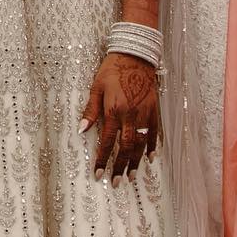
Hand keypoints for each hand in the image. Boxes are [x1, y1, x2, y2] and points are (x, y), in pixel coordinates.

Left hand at [81, 51, 159, 183]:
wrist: (135, 54)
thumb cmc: (112, 69)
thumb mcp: (96, 87)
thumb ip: (90, 110)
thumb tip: (81, 130)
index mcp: (114, 110)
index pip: (107, 141)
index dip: (102, 159)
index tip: (98, 174)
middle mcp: (130, 114)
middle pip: (125, 147)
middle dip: (120, 167)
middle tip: (117, 183)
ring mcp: (144, 112)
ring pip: (140, 142)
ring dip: (135, 161)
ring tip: (132, 176)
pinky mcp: (153, 108)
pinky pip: (154, 131)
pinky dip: (153, 146)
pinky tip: (150, 158)